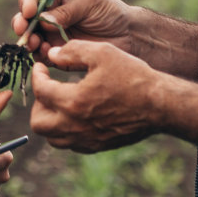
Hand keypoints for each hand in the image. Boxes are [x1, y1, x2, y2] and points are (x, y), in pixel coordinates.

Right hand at [12, 0, 134, 62]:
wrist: (130, 36)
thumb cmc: (110, 12)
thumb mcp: (87, 3)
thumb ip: (65, 11)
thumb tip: (41, 19)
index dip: (27, 2)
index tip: (30, 10)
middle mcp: (50, 17)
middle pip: (26, 19)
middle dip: (21, 23)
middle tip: (23, 28)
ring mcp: (52, 36)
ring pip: (31, 38)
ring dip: (29, 40)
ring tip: (35, 42)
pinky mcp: (59, 55)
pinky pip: (43, 56)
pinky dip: (40, 55)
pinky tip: (47, 52)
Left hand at [29, 39, 160, 152]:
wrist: (160, 105)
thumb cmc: (133, 76)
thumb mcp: (102, 53)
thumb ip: (73, 51)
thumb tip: (52, 54)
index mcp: (73, 101)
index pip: (39, 91)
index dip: (36, 75)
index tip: (41, 67)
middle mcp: (76, 125)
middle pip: (38, 122)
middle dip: (38, 103)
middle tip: (48, 89)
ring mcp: (87, 138)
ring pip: (52, 138)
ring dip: (50, 120)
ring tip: (60, 102)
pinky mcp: (98, 145)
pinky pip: (71, 144)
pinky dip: (65, 131)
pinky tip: (76, 115)